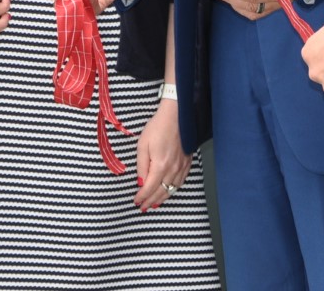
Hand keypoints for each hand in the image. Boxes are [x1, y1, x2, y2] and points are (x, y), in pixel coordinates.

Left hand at [133, 94, 191, 211]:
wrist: (176, 116)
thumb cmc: (157, 128)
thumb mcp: (142, 145)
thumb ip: (141, 166)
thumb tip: (141, 182)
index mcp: (160, 165)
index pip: (149, 188)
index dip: (142, 197)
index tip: (136, 201)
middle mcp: (173, 169)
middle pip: (161, 191)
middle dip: (150, 201)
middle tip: (143, 207)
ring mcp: (182, 167)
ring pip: (171, 189)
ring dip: (162, 198)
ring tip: (154, 204)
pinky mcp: (187, 163)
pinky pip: (180, 182)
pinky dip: (173, 190)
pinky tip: (168, 191)